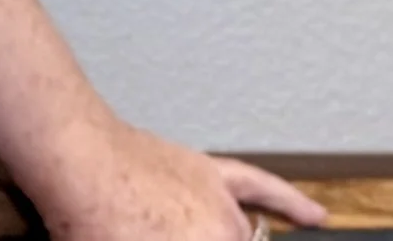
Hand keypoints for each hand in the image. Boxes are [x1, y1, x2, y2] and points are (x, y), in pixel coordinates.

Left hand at [32, 116, 329, 239]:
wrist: (76, 160)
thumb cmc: (89, 221)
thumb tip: (168, 240)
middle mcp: (223, 233)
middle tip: (171, 237)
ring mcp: (220, 205)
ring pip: (247, 236)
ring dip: (235, 239)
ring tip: (220, 231)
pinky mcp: (209, 174)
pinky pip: (261, 188)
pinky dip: (290, 202)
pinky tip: (316, 217)